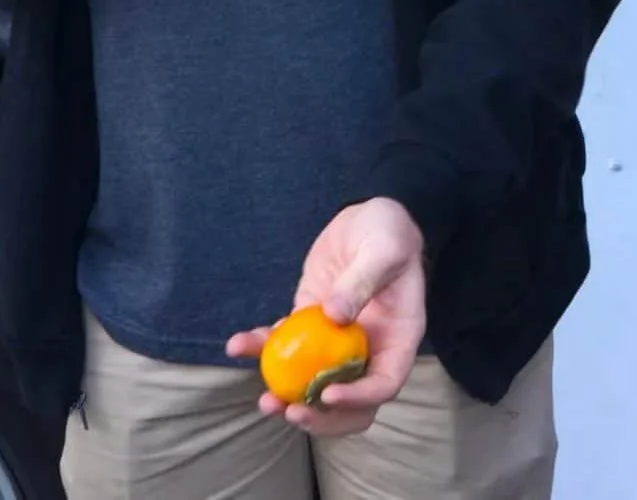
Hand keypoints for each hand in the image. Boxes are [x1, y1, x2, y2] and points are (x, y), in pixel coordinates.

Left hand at [224, 197, 425, 437]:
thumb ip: (363, 280)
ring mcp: (337, 342)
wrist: (366, 220)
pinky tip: (238, 345)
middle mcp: (370, 349)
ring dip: (288, 397)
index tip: (328, 395)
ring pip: (315, 384)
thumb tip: (335, 316)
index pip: (384, 383)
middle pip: (350, 402)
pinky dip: (263, 349)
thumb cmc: (388, 232)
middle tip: (290, 412)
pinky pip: (287, 346)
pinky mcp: (309, 325)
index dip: (359, 398)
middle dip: (320, 416)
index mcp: (398, 339)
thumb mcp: (384, 248)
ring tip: (263, 400)